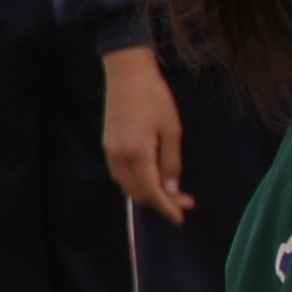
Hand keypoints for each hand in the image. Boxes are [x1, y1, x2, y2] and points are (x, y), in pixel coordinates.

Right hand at [101, 44, 186, 224]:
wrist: (127, 73)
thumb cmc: (155, 97)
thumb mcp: (171, 130)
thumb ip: (171, 162)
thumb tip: (172, 189)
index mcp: (137, 153)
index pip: (152, 191)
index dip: (167, 208)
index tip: (181, 217)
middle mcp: (119, 157)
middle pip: (137, 193)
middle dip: (160, 202)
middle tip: (184, 200)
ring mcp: (110, 151)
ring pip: (126, 185)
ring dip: (146, 193)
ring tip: (169, 191)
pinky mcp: (107, 145)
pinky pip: (119, 174)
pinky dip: (135, 183)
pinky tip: (150, 177)